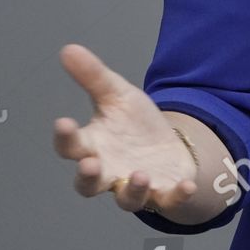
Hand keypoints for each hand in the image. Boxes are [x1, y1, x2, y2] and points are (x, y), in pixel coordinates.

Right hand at [53, 43, 197, 216]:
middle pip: (88, 184)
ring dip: (132, 189)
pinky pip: (168, 201)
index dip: (65, 137)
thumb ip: (93, 76)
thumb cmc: (133, 125)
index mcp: (93, 146)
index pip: (71, 146)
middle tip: (89, 164)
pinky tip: (186, 185)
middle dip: (87, 177)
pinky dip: (176, 195)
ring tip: (140, 174)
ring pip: (127, 199)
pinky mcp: (163, 194)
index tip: (63, 122)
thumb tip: (68, 48)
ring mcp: (135, 186)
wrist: (168, 146)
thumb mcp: (117, 95)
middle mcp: (109, 171)